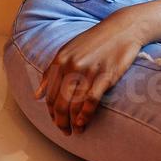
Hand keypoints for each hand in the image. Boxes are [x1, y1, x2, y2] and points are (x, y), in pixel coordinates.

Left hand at [34, 11, 145, 134]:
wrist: (123, 28)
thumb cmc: (95, 41)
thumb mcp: (68, 51)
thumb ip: (51, 72)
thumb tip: (37, 95)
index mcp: (60, 60)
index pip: (50, 95)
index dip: (52, 113)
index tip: (57, 122)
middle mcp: (71, 66)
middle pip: (60, 103)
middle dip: (61, 122)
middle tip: (65, 132)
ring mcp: (88, 71)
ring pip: (74, 104)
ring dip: (73, 122)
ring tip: (77, 131)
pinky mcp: (105, 75)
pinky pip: (91, 100)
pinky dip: (86, 115)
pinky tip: (85, 122)